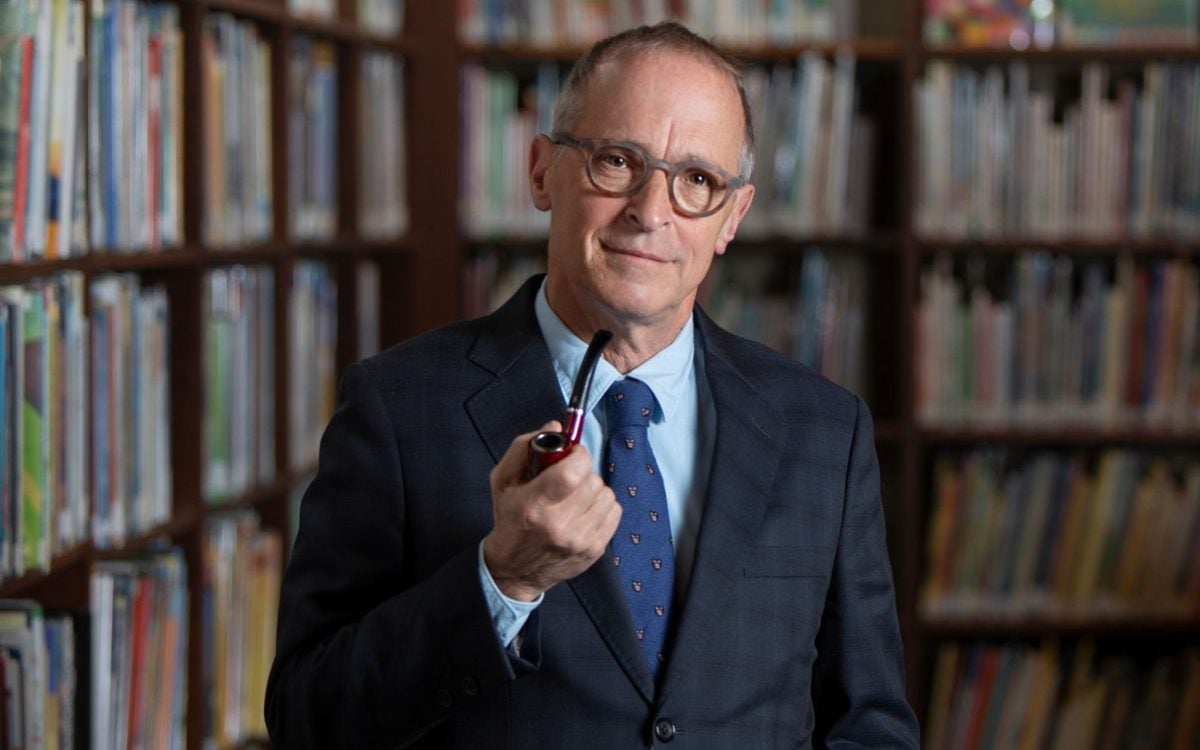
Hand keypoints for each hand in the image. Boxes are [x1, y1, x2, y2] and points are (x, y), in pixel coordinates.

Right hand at [482, 421, 621, 601]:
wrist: (515, 570)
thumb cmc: (510, 519)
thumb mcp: (503, 481)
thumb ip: (524, 448)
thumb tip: (556, 426)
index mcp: (534, 505)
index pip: (572, 471)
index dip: (578, 455)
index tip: (572, 455)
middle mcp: (558, 526)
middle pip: (592, 481)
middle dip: (583, 473)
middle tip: (569, 479)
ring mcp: (580, 540)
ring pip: (606, 495)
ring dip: (594, 490)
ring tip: (576, 497)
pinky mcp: (595, 550)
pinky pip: (615, 512)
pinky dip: (602, 506)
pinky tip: (585, 511)